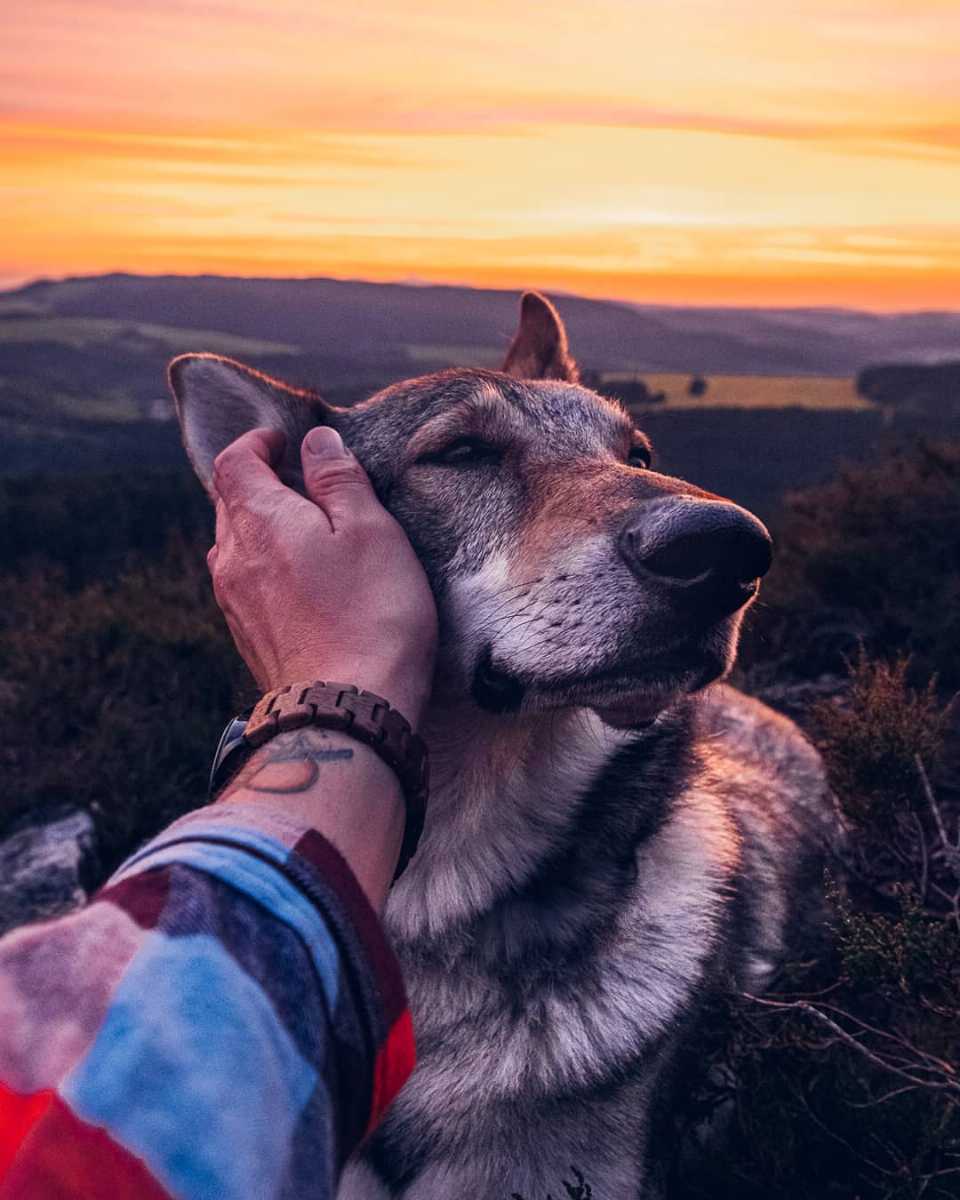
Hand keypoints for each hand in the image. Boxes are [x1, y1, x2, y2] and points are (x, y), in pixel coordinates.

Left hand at [207, 425, 436, 727]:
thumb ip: (340, 479)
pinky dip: (264, 568)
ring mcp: (234, 604)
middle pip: (228, 503)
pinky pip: (244, 586)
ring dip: (260, 529)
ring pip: (234, 547)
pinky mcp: (247, 639)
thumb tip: (317, 441)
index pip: (235, 463)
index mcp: (259, 520)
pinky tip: (301, 583)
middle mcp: (233, 559)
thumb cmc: (370, 614)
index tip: (283, 441)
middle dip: (259, 483)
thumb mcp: (372, 530)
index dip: (256, 443)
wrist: (346, 709)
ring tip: (304, 532)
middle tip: (300, 482)